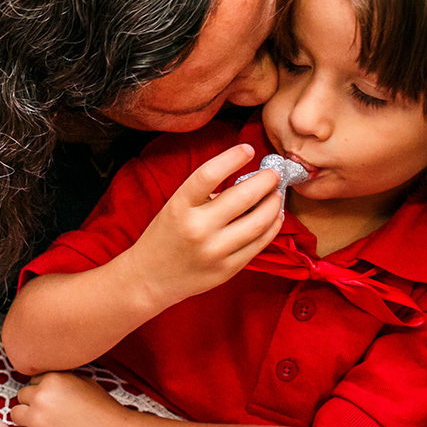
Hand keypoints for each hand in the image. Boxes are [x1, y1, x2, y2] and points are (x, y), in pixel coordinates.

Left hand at [10, 372, 129, 426]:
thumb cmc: (101, 409)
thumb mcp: (82, 381)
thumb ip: (59, 378)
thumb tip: (43, 379)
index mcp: (51, 380)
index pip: (33, 380)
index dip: (42, 388)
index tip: (51, 397)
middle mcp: (40, 398)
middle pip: (22, 395)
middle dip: (32, 402)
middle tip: (48, 410)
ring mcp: (37, 420)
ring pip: (16, 413)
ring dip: (26, 416)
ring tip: (43, 421)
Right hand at [132, 144, 283, 308]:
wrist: (149, 278)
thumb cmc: (164, 236)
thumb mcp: (175, 208)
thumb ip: (205, 195)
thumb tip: (247, 181)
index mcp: (179, 207)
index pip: (208, 174)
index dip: (232, 158)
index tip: (248, 149)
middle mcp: (197, 228)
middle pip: (242, 197)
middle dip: (266, 180)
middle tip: (273, 173)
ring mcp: (214, 251)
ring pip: (258, 222)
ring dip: (274, 204)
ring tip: (277, 194)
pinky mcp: (228, 268)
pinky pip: (259, 244)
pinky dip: (272, 226)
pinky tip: (275, 216)